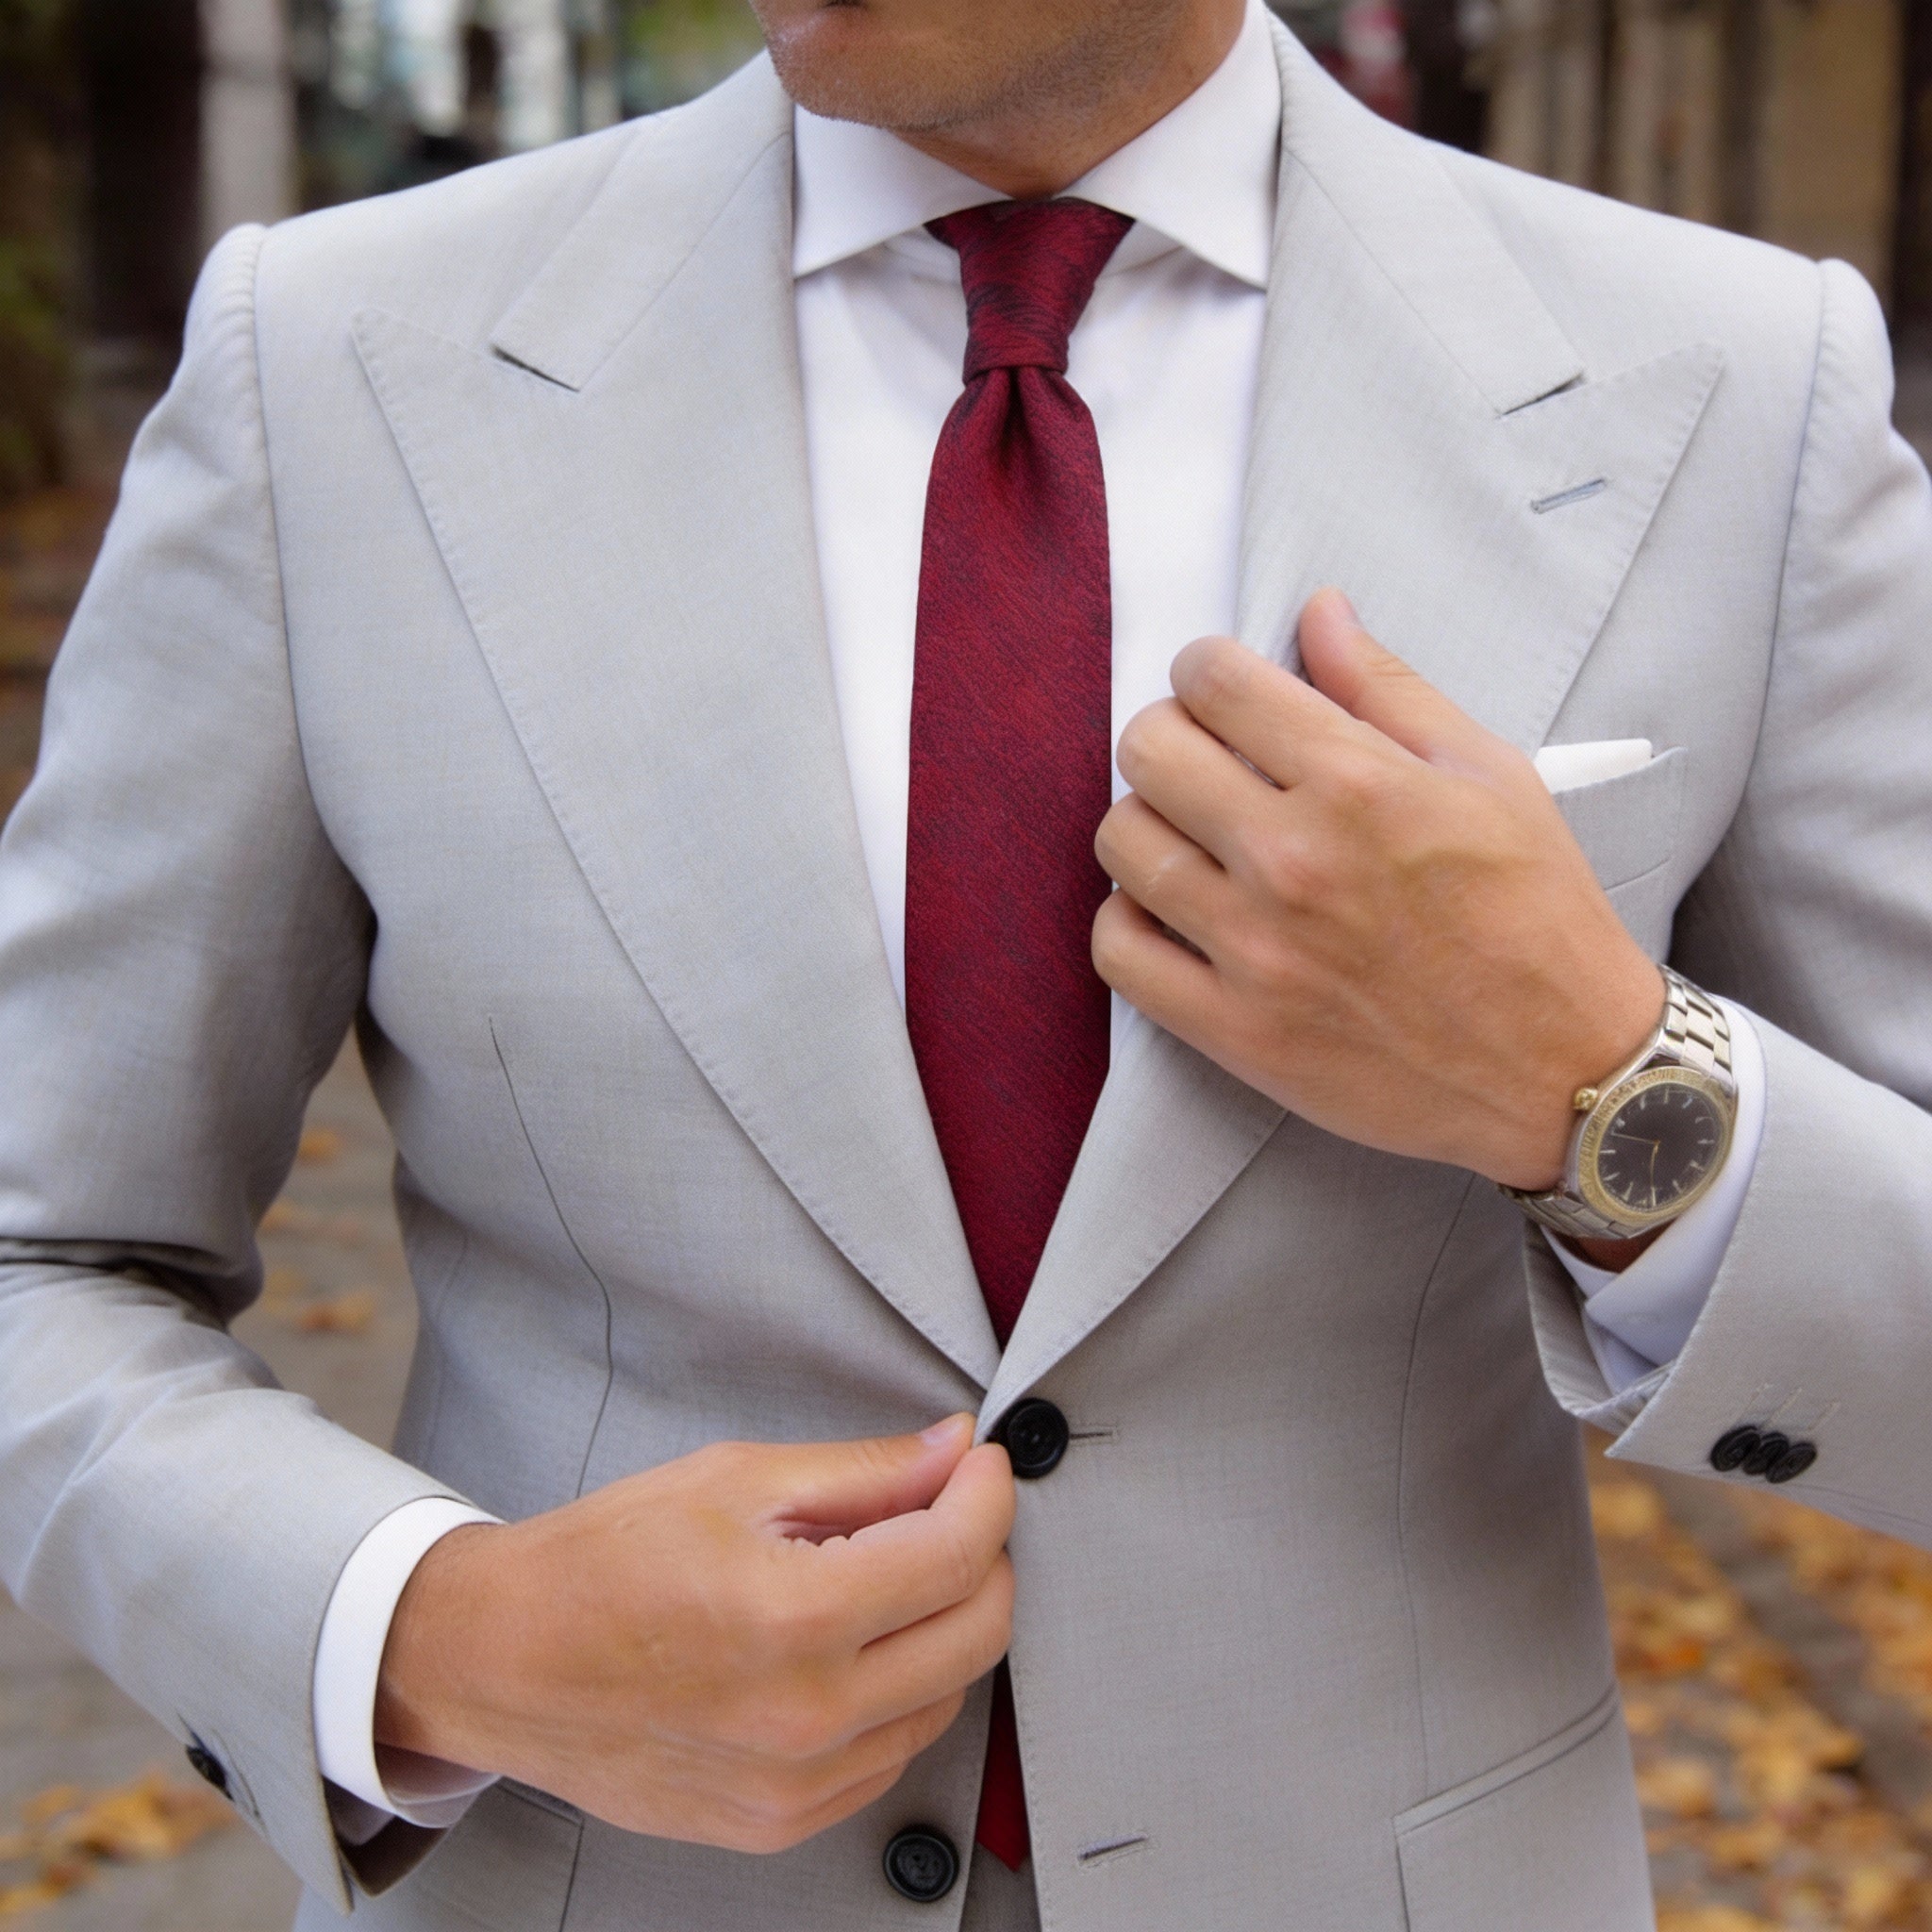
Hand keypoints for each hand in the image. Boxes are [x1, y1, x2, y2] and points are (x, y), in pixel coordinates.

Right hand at [374, 1415, 1014, 1852]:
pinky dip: (900, 1694)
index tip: (981, 1465)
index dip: (987, 1493)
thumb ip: (863, 1472)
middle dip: (984, 1557)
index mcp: (792, 1617)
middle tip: (951, 1509)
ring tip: (887, 1574)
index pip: (956, 1555)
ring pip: (946, 1700)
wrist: (502, 1662)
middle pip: (976, 1634)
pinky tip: (854, 1646)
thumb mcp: (734, 1480)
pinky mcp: (779, 1824)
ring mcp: (794, 1785)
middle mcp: (804, 1716)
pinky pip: (890, 1757)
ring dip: (944, 1627)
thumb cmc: (601, 1564)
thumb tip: (953, 1452)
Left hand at [1092, 588, 1663, 1192]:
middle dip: (1170, 735)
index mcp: (1358, 783)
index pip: (1213, 681)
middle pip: (1148, 750)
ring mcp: (1255, 950)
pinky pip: (1117, 951)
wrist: (1565, 1069)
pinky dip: (1129, 921)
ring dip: (1147, 824)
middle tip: (1206, 761)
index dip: (1207, 671)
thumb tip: (1318, 610)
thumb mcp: (1489, 775)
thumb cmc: (1537, 916)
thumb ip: (1388, 688)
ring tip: (1193, 838)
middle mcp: (1293, 859)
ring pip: (1122, 843)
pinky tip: (1174, 911)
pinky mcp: (1234, 1029)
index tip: (1222, 692)